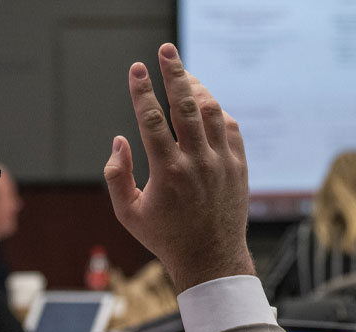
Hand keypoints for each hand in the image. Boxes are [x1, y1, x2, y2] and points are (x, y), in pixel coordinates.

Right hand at [104, 43, 254, 292]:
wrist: (212, 258)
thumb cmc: (166, 237)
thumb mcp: (128, 213)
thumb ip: (116, 175)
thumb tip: (119, 140)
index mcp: (168, 172)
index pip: (151, 120)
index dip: (142, 90)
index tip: (137, 68)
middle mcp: (198, 163)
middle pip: (185, 105)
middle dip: (175, 73)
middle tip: (167, 50)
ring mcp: (222, 163)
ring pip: (211, 112)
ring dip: (196, 88)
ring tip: (183, 74)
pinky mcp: (239, 166)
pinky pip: (229, 128)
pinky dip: (215, 112)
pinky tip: (204, 104)